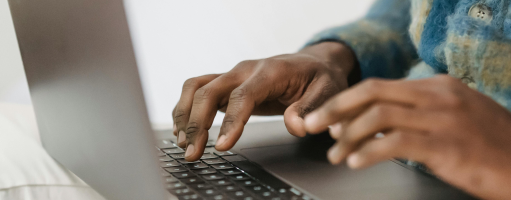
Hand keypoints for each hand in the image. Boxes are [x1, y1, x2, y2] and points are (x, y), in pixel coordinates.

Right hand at [173, 42, 356, 160]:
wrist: (313, 63)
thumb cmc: (320, 77)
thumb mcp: (327, 91)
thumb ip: (310, 109)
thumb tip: (296, 127)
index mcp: (270, 72)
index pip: (243, 96)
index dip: (230, 122)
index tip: (221, 146)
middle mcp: (246, 70)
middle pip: (209, 90)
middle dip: (197, 123)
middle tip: (193, 152)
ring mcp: (233, 74)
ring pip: (196, 87)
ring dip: (185, 115)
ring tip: (184, 143)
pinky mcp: (226, 83)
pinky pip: (197, 90)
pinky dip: (185, 108)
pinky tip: (183, 130)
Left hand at [304, 75, 510, 198]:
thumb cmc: (497, 147)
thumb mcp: (459, 117)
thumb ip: (423, 114)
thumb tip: (384, 124)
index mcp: (438, 87)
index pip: (380, 86)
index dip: (348, 101)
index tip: (328, 118)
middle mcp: (437, 96)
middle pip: (371, 92)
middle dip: (335, 108)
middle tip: (312, 126)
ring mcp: (441, 119)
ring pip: (377, 116)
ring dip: (347, 135)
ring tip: (335, 154)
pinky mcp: (444, 146)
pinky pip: (394, 143)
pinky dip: (367, 152)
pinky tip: (356, 162)